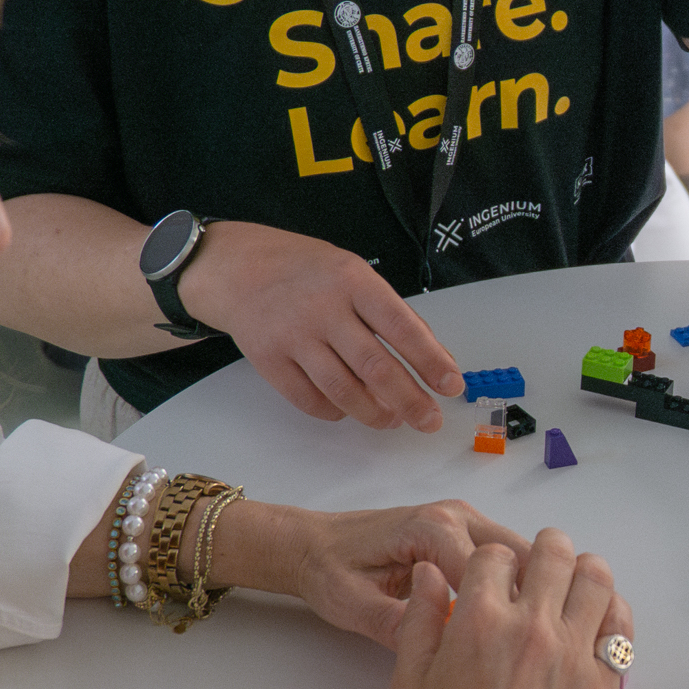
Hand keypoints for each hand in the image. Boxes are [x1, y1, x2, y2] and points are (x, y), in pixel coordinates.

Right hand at [183, 221, 462, 430]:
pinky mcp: (268, 360)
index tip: (451, 385)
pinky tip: (349, 409)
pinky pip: (309, 400)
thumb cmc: (307, 272)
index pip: (401, 326)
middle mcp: (323, 308)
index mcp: (353, 281)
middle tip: (429, 421)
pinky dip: (335, 412)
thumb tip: (436, 361)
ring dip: (375, 413)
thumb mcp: (354, 275)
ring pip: (343, 391)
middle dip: (410, 400)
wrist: (237, 267)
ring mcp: (293, 335)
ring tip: (392, 420)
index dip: (430, 360)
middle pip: (375, 367)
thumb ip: (392, 314)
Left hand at [278, 499, 533, 646]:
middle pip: (521, 554)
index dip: (505, 611)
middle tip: (525, 649)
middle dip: (527, 599)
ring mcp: (465, 521)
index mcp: (431, 528)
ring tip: (521, 638)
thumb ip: (396, 624)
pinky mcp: (466, 533)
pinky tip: (508, 621)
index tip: (509, 652)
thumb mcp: (354, 605)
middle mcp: (456, 516)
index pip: (491, 569)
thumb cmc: (330, 569)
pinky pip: (507, 557)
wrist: (313, 545)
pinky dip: (515, 585)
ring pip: (521, 553)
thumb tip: (440, 650)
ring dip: (526, 592)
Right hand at [387, 529, 632, 688]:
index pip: (495, 555)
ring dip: (582, 573)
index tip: (493, 581)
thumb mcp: (409, 678)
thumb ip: (421, 616)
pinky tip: (595, 623)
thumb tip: (433, 574)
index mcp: (479, 620)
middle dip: (542, 553)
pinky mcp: (603, 684)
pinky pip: (622, 628)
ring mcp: (574, 655)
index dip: (491, 564)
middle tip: (537, 573)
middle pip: (553, 552)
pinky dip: (612, 614)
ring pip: (596, 578)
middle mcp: (532, 627)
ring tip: (571, 590)